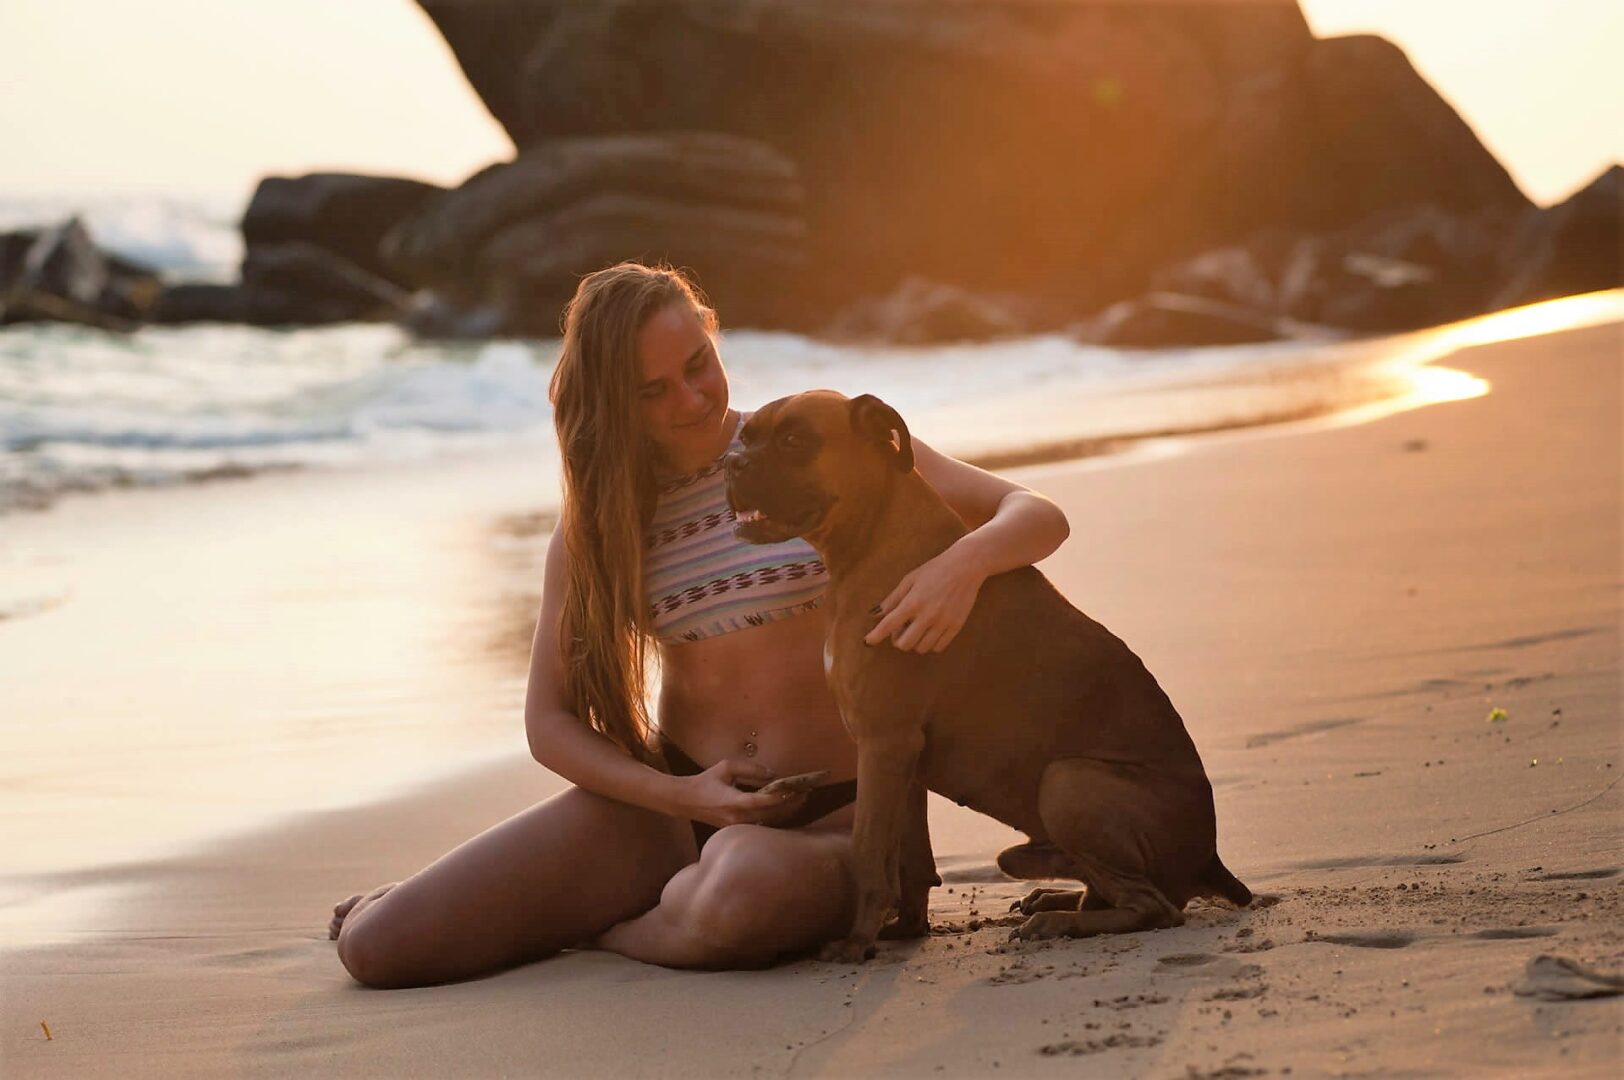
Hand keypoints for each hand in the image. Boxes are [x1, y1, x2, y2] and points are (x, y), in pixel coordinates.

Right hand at [677, 758, 808, 828]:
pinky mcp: (736, 829)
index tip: (795, 790)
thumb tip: (772, 774)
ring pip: (767, 822)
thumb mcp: (726, 767)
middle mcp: (737, 818)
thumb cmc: (705, 781)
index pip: (762, 802)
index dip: (780, 798)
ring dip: (785, 812)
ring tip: (800, 801)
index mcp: (733, 802)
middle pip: (770, 815)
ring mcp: (737, 827)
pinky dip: (774, 818)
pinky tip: (785, 810)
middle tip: (806, 794)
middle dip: (790, 805)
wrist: (685, 801)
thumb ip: (750, 769)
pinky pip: (760, 825)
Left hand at [864, 544, 985, 652]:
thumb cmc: (934, 570)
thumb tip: (875, 614)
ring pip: (921, 648)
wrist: (966, 566)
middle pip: (904, 644)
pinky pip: (938, 647)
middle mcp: (927, 615)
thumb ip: (892, 598)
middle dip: (898, 640)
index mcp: (913, 601)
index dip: (876, 636)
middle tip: (901, 629)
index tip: (868, 642)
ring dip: (915, 642)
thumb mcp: (910, 579)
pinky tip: (930, 632)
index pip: (888, 625)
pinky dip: (930, 644)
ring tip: (917, 628)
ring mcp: (943, 622)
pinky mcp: (956, 626)